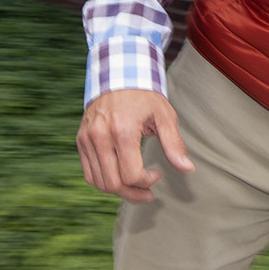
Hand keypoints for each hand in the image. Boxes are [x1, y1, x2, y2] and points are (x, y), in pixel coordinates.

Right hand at [78, 89, 194, 202]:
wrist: (118, 75)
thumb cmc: (144, 96)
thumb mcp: (164, 116)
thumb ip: (174, 144)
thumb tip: (187, 168)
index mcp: (122, 130)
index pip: (131, 175)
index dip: (146, 183)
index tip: (157, 175)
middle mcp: (100, 136)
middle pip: (113, 183)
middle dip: (133, 194)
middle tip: (148, 192)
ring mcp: (87, 139)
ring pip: (99, 182)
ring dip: (119, 190)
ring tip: (135, 186)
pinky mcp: (81, 140)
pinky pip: (89, 173)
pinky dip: (104, 181)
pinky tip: (120, 176)